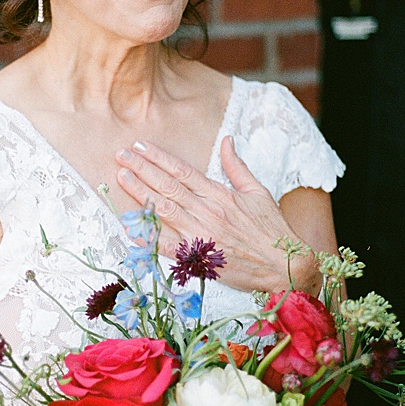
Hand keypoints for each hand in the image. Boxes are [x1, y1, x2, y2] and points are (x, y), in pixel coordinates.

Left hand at [115, 137, 318, 292]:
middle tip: (120, 155)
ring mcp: (201, 234)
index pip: (182, 171)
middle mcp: (208, 211)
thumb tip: (227, 140)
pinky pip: (167, 246)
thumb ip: (237, 166)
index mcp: (220, 194)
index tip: (140, 147)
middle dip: (141, 168)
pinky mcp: (198, 258)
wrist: (284, 264)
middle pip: (168, 186)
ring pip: (163, 209)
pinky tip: (129, 227)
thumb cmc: (272, 229)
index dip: (158, 157)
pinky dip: (148, 237)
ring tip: (121, 177)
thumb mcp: (259, 192)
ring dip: (140, 192)